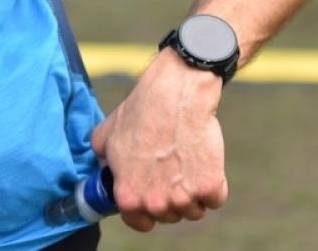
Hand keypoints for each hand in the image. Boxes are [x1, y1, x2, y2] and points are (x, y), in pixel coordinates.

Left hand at [89, 47, 226, 231]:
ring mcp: (184, 197)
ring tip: (189, 162)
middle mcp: (155, 203)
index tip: (155, 197)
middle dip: (172, 196)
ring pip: (194, 210)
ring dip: (194, 192)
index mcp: (128, 196)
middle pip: (170, 216)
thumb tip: (103, 164)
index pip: (140, 223)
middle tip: (173, 169)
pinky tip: (205, 161)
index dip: (147, 211)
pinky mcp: (209, 186)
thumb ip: (102, 157)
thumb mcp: (107, 134)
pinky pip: (215, 198)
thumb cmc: (143, 110)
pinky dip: (214, 184)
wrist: (176, 94)